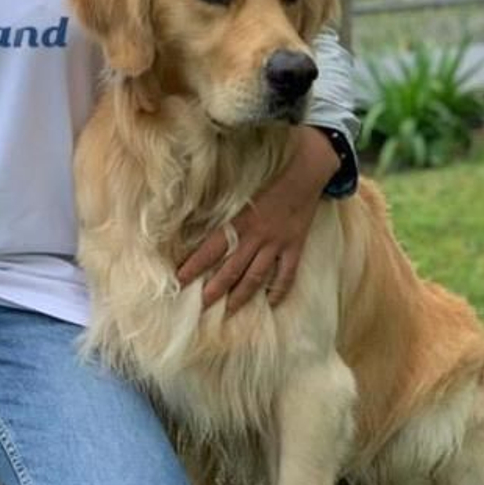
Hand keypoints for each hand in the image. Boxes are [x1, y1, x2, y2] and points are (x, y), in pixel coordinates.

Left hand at [175, 125, 337, 313]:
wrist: (304, 173)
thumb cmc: (268, 180)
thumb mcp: (241, 195)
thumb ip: (226, 214)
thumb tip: (201, 227)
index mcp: (239, 221)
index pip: (211, 248)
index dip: (194, 265)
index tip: (179, 279)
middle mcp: (256, 236)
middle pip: (232, 269)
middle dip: (215, 288)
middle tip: (202, 304)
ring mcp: (277, 244)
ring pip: (256, 276)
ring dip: (241, 296)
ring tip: (229, 311)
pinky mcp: (295, 247)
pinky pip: (287, 275)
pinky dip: (279, 291)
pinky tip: (271, 304)